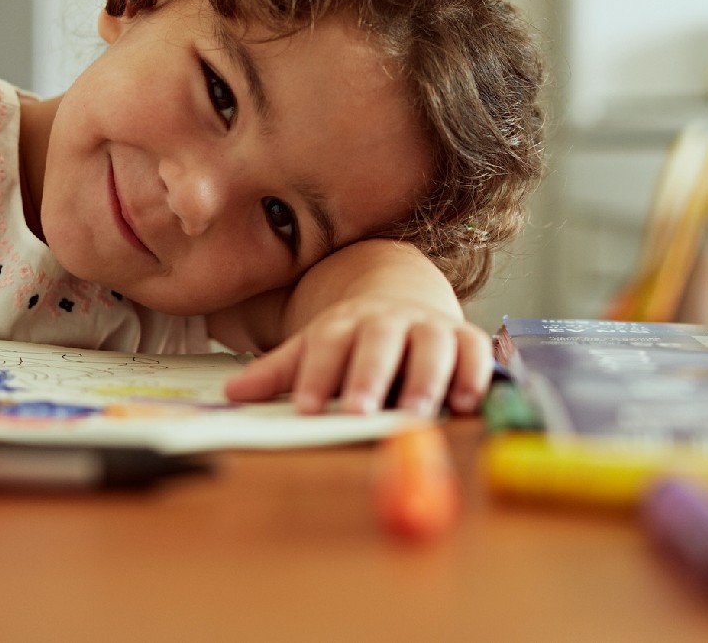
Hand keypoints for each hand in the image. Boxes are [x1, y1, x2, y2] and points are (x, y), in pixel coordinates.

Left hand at [222, 296, 493, 416]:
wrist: (402, 294)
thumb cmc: (354, 337)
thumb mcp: (315, 346)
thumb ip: (280, 371)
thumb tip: (232, 394)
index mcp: (347, 323)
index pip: (329, 345)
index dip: (317, 375)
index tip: (307, 407)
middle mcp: (390, 321)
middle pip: (379, 343)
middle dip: (369, 376)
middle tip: (358, 411)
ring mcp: (431, 326)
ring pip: (432, 346)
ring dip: (426, 379)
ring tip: (417, 412)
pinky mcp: (466, 338)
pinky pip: (475, 352)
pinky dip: (473, 374)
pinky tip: (466, 403)